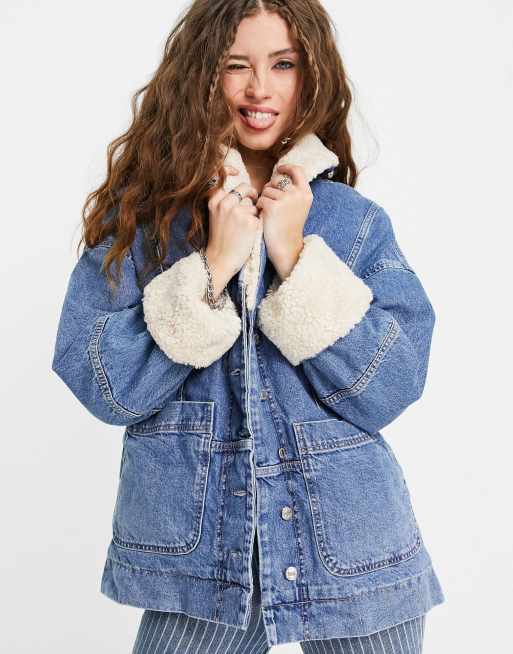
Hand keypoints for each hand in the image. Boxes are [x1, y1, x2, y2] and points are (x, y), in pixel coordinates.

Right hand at [205, 166, 259, 297]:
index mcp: (215, 201)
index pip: (223, 177)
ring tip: (244, 227)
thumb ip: (224, 200)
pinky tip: (249, 233)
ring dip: (253, 213)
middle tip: (250, 204)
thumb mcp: (215, 215)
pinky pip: (259, 216)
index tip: (235, 171)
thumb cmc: (220, 238)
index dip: (229, 170)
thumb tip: (242, 186)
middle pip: (245, 188)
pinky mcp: (250, 222)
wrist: (220, 260)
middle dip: (250, 195)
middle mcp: (225, 204)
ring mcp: (238, 212)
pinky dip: (257, 223)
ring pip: (253, 204)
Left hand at [255, 163, 312, 280]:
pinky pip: (260, 199)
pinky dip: (259, 207)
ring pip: (266, 189)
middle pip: (277, 180)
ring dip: (264, 199)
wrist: (286, 247)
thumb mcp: (298, 206)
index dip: (286, 168)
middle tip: (271, 203)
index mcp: (306, 193)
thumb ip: (293, 191)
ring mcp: (286, 199)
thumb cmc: (289, 227)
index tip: (279, 169)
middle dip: (270, 188)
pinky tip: (264, 217)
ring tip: (269, 213)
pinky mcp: (273, 206)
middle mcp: (298, 194)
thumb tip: (278, 174)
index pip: (297, 170)